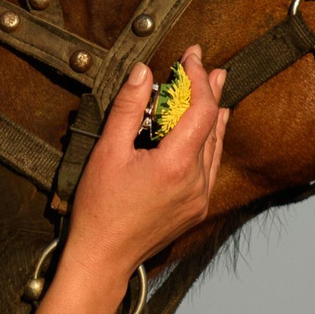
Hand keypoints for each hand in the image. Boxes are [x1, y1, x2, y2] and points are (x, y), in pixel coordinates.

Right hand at [64, 45, 228, 275]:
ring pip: (215, 147)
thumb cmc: (99, 207)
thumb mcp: (107, 151)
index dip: (199, 78)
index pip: (201, 109)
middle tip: (210, 66)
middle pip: (213, 126)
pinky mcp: (196, 209)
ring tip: (216, 90)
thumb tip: (143, 71)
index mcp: (177, 164)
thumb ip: (128, 108)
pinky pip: (210, 167)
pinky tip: (208, 131)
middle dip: (210, 92)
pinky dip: (210, 143)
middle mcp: (197, 182)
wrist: (103, 258)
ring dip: (214, 116)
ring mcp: (200, 198)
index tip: (192, 56)